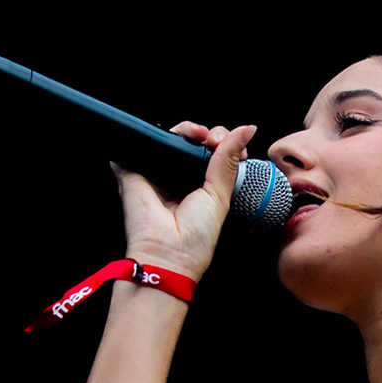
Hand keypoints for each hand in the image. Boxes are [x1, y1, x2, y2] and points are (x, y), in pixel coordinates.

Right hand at [111, 121, 257, 280]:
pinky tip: (173, 136)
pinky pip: (144, 144)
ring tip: (200, 135)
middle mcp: (181, 179)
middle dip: (211, 134)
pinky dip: (157, 134)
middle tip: (216, 140)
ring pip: (172, 139)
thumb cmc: (196, 237)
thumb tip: (247, 130)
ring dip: (187, 130)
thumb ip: (229, 161)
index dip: (228, 145)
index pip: (217, 156)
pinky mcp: (135, 171)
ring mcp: (158, 174)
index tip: (238, 146)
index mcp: (204, 187)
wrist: (167, 252)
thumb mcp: (220, 195)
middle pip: (196, 143)